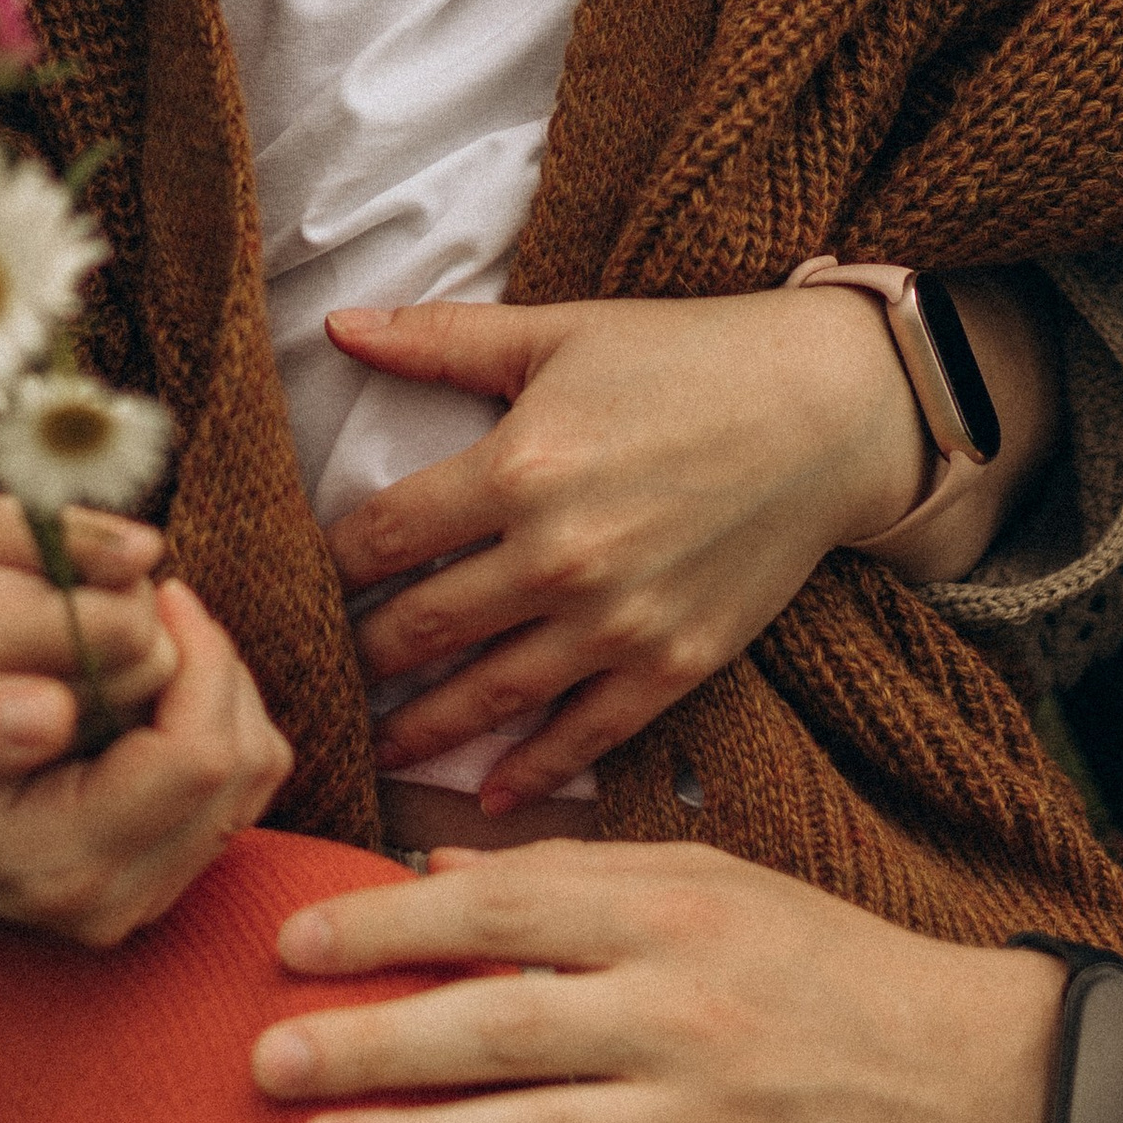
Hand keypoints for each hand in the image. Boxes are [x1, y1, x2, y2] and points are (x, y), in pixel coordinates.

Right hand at [0, 581, 290, 957]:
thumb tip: (51, 708)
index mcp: (64, 864)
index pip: (200, 758)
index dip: (201, 660)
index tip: (161, 593)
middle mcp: (114, 902)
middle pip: (240, 768)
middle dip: (217, 668)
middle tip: (163, 603)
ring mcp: (136, 901)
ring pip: (250, 779)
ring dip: (221, 692)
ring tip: (158, 637)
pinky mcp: (148, 881)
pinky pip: (230, 792)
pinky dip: (211, 722)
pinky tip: (153, 685)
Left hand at [251, 840, 1060, 1122]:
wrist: (983, 1075)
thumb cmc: (829, 963)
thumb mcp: (717, 883)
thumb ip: (578, 871)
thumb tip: (435, 868)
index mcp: (672, 914)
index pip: (500, 910)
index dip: (386, 928)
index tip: (291, 946)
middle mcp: (682, 1014)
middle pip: (497, 1026)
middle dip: (369, 1043)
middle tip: (263, 1061)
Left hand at [325, 288, 926, 807]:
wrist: (829, 410)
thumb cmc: (689, 357)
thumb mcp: (559, 330)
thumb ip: (441, 339)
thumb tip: (337, 328)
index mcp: (519, 468)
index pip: (381, 538)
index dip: (324, 568)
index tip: (292, 587)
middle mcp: (559, 557)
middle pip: (418, 628)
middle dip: (354, 657)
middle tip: (308, 679)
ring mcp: (618, 622)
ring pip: (484, 698)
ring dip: (416, 729)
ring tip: (368, 744)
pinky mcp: (673, 663)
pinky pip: (584, 736)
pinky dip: (530, 773)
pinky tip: (487, 795)